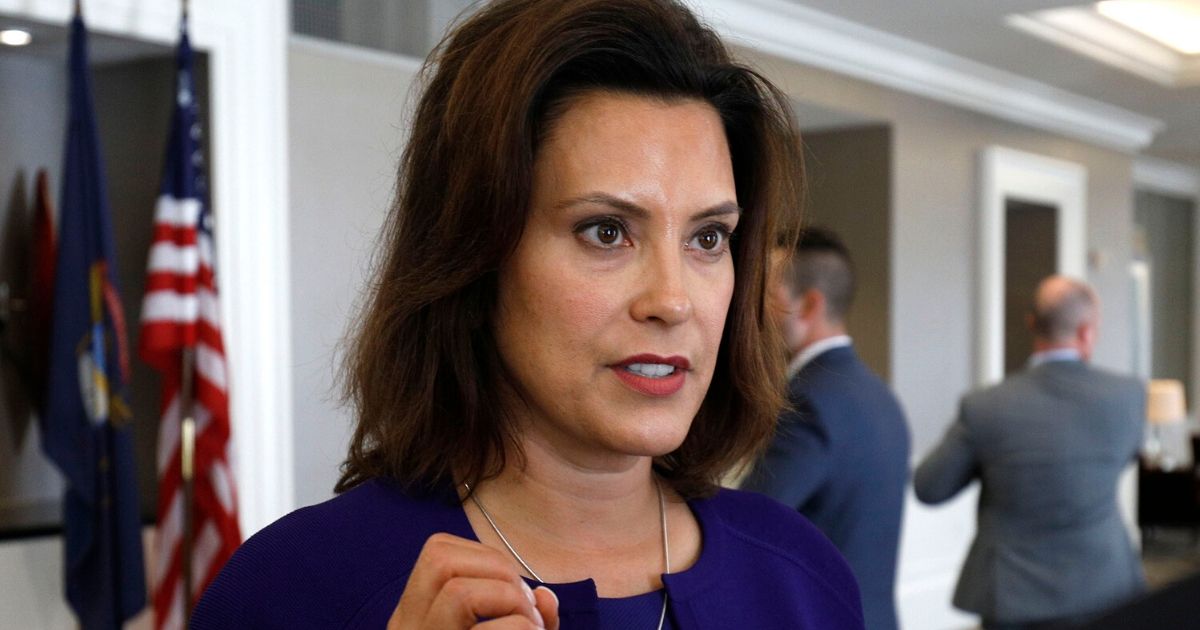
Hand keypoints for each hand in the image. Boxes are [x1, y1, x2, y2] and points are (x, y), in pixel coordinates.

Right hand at [387, 533, 559, 628]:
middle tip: (526, 609)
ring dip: (509, 599)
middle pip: (439, 558)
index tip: (512, 593)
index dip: (485, 559)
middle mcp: (408, 627)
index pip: (437, 554)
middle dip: (497, 568)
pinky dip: (525, 628)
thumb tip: (545, 596)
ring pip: (458, 591)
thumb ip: (524, 617)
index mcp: (414, 617)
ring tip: (530, 628)